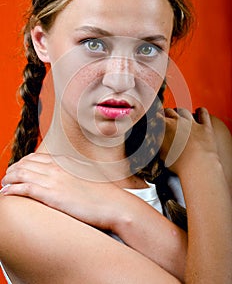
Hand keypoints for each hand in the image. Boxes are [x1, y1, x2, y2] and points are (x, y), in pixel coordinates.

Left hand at [1, 153, 128, 229]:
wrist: (114, 204)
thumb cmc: (104, 193)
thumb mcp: (88, 176)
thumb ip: (74, 172)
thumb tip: (68, 177)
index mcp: (65, 162)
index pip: (36, 157)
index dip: (23, 163)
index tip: (18, 169)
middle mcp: (57, 168)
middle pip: (25, 163)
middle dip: (12, 169)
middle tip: (7, 177)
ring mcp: (54, 180)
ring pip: (21, 174)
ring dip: (9, 178)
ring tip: (4, 184)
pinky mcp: (52, 195)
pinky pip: (25, 189)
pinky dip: (12, 189)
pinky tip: (7, 193)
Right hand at [160, 107, 219, 175]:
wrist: (198, 166)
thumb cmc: (179, 163)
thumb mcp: (162, 154)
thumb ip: (159, 144)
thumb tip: (157, 140)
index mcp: (165, 127)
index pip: (156, 117)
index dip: (154, 118)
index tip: (154, 121)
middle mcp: (178, 122)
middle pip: (169, 111)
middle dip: (166, 114)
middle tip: (165, 119)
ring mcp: (192, 123)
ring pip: (184, 111)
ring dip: (180, 112)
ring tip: (179, 115)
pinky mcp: (205, 126)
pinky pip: (203, 113)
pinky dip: (200, 111)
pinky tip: (199, 112)